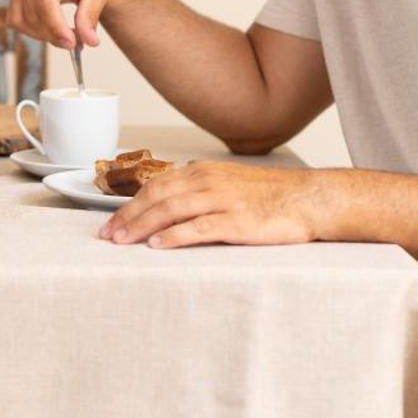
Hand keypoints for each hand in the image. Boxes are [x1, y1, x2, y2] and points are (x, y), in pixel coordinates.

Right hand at [6, 0, 122, 48]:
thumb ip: (90, 15)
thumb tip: (89, 40)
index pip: (45, 3)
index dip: (57, 28)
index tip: (72, 44)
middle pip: (34, 14)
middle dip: (54, 34)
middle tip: (76, 42)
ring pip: (21, 20)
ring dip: (43, 34)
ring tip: (67, 34)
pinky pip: (16, 20)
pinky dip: (33, 30)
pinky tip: (52, 29)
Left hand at [98, 161, 325, 247]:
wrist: (310, 199)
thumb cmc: (270, 197)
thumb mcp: (228, 185)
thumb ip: (198, 193)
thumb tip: (166, 210)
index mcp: (202, 172)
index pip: (155, 186)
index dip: (129, 205)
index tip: (110, 223)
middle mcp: (207, 181)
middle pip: (156, 197)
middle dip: (128, 217)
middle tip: (108, 236)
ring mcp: (222, 199)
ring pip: (171, 210)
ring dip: (142, 226)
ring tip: (123, 241)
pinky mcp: (237, 221)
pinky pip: (199, 227)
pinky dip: (175, 236)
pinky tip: (158, 245)